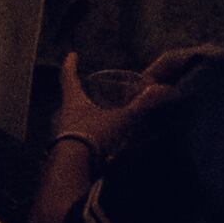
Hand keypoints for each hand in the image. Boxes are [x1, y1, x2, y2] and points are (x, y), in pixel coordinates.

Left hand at [49, 47, 185, 153]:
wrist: (73, 167)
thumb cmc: (93, 135)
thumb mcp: (120, 119)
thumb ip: (141, 105)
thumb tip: (162, 89)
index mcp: (73, 100)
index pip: (68, 76)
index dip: (70, 64)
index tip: (72, 55)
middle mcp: (62, 114)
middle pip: (68, 99)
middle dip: (78, 94)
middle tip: (87, 90)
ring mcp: (61, 133)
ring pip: (70, 120)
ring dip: (81, 118)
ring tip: (94, 118)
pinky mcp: (64, 150)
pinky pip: (74, 139)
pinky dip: (84, 138)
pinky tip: (95, 145)